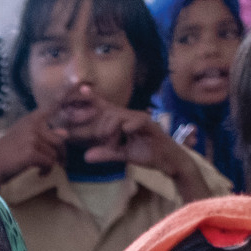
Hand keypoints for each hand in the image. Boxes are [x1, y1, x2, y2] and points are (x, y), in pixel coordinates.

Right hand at [0, 106, 66, 186]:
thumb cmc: (7, 152)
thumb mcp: (24, 138)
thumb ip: (44, 135)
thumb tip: (66, 133)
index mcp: (30, 119)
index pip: (50, 108)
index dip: (63, 101)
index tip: (71, 94)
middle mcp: (32, 125)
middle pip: (59, 140)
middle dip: (62, 154)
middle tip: (60, 163)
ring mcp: (32, 138)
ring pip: (54, 153)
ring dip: (52, 164)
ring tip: (44, 170)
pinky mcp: (31, 153)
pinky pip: (49, 162)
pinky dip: (46, 170)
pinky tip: (40, 174)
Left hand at [70, 88, 210, 200]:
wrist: (168, 161)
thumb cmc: (146, 153)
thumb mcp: (123, 155)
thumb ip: (106, 154)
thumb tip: (86, 157)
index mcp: (122, 122)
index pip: (106, 108)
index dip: (94, 99)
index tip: (82, 90)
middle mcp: (130, 117)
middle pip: (108, 113)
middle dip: (102, 128)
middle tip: (107, 144)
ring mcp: (140, 119)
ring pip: (119, 116)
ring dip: (112, 130)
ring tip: (115, 143)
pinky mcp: (151, 125)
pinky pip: (138, 121)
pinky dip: (130, 125)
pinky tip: (126, 131)